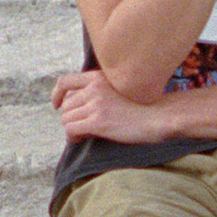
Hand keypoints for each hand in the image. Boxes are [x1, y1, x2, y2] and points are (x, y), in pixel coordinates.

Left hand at [51, 70, 168, 143]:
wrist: (159, 116)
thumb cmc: (144, 106)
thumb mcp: (120, 88)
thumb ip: (100, 91)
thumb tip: (78, 106)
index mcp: (99, 77)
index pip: (65, 81)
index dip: (57, 94)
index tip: (57, 105)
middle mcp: (95, 87)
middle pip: (66, 105)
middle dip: (71, 118)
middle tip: (82, 128)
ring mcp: (96, 104)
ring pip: (67, 118)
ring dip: (72, 128)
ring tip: (84, 134)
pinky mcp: (98, 121)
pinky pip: (71, 129)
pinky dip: (72, 137)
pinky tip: (81, 139)